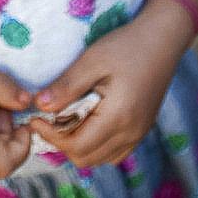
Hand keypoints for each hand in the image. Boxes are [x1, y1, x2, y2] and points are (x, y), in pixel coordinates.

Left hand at [29, 2, 189, 166]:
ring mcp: (138, 134)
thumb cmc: (126, 45)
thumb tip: (40, 106)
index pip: (77, 146)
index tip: (34, 117)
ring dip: (78, 145)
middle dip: (61, 142)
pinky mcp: (141, 129)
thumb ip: (66, 86)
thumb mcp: (92, 60)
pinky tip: (87, 121)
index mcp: (118, 117)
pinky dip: (96, 144)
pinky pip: (114, 152)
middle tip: (47, 118)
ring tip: (64, 118)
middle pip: (87, 157)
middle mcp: (131, 133)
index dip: (51, 136)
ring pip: (100, 158)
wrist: (162, 39)